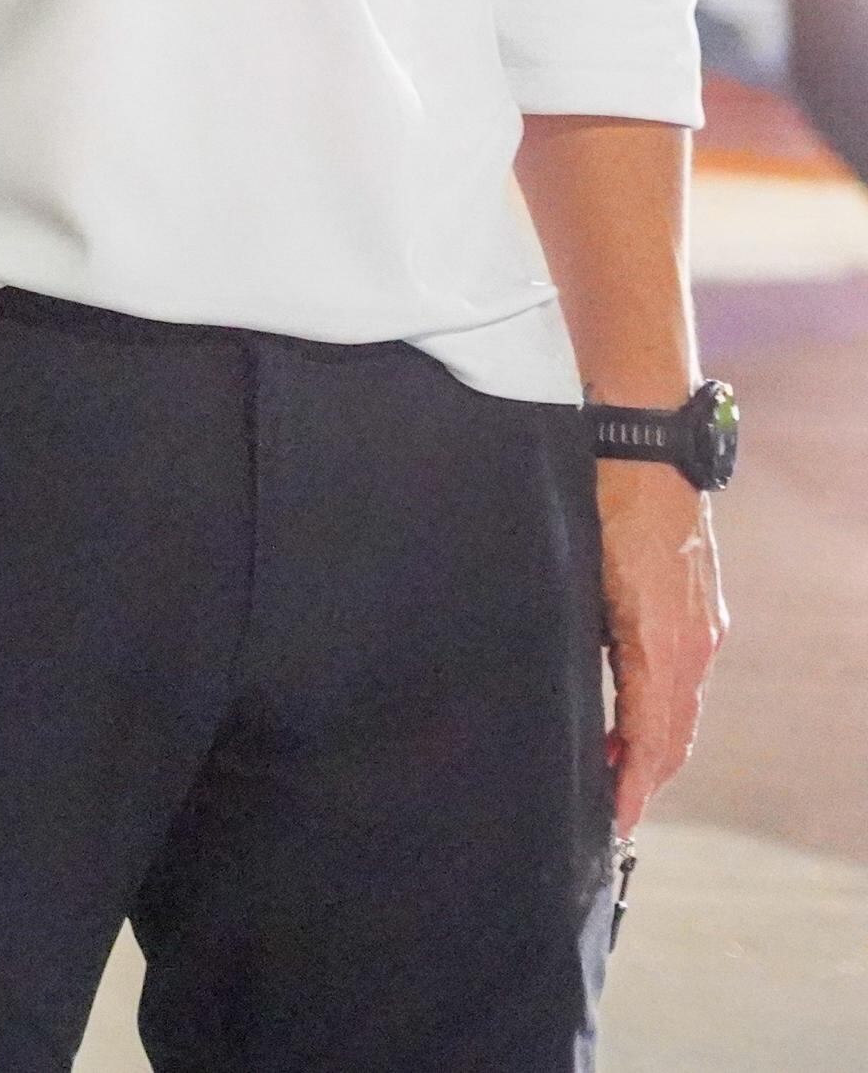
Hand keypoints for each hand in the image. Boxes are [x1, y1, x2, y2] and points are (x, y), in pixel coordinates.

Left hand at [595, 461, 723, 830]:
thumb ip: (580, 637)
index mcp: (664, 644)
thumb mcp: (579, 575)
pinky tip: (627, 721)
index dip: (632, 783)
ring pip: (680, 713)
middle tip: (608, 810)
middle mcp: (694, 646)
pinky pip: (681, 682)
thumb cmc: (603, 502)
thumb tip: (566, 690)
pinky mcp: (697, 614)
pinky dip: (659, 714)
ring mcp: (701, 630)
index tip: (614, 818)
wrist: (647, 449)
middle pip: (673, 737)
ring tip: (611, 775)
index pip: (652, 738)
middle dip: (643, 778)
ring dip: (651, 749)